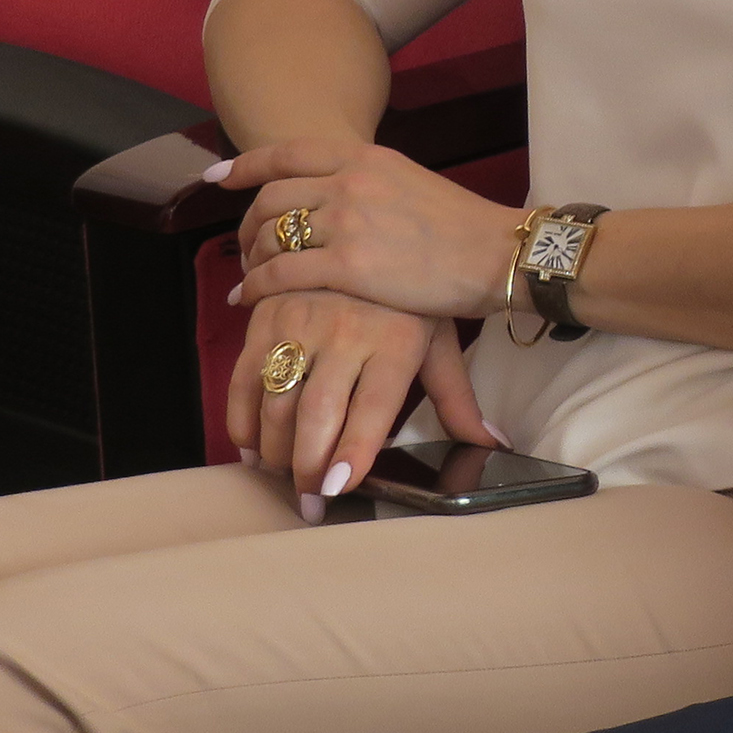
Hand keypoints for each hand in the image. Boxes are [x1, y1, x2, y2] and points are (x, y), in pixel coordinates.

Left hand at [223, 137, 522, 320]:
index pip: (287, 153)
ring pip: (271, 236)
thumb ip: (369, 182)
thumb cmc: (465, 226)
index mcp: (366, 158)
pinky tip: (249, 298)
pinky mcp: (348, 266)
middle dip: (246, 225)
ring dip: (250, 258)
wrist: (499, 253)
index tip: (218, 177)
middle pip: (271, 198)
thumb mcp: (412, 182)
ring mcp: (347, 223)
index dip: (246, 165)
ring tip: (248, 277)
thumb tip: (335, 195)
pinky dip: (256, 286)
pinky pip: (280, 273)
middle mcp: (349, 183)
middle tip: (243, 247)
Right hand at [225, 286, 493, 521]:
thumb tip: (491, 446)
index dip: (352, 449)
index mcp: (397, 341)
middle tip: (308, 500)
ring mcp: (301, 322)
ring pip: (276, 400)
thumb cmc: (411, 302)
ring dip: (273, 448)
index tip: (336, 487)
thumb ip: (456, 401)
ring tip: (282, 475)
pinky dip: (241, 418)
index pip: (372, 407)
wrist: (371, 232)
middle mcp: (347, 332)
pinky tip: (251, 446)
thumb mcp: (437, 343)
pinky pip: (242, 378)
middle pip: (316, 411)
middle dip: (305, 465)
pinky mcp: (266, 317)